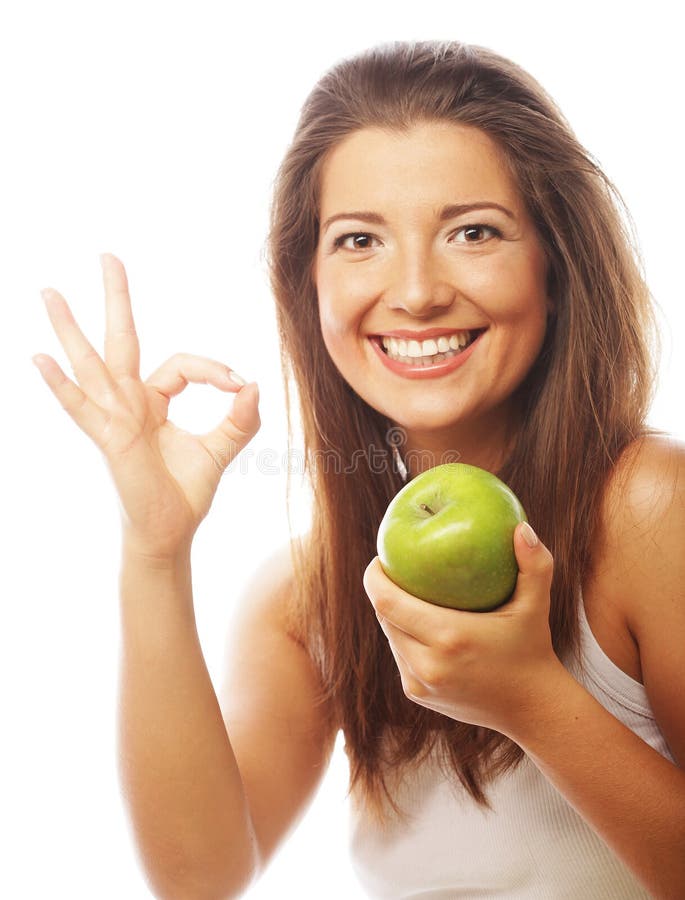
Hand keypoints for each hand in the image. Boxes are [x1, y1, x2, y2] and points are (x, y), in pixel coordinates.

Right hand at [33, 254, 259, 559]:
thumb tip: (254, 384)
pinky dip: (61, 386)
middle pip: (122, 341)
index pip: (182, 365)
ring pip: (93, 364)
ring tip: (49, 291)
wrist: (170, 532)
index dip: (213, 369)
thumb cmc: (186, 492)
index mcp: (154, 401)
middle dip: (116, 299)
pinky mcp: (110, 440)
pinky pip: (82, 409)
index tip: (239, 384)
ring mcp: (115, 419)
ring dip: (71, 328)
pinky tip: (40, 359)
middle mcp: (130, 403)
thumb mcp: (220, 449)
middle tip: (108, 256)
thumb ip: (240, 420)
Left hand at [363, 522, 564, 736]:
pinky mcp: (418, 694)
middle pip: (384, 617)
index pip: (387, 601)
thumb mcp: (536, 606)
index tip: (381, 557)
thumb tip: (522, 528)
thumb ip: (535, 565)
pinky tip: (413, 619)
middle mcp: (428, 664)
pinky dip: (404, 636)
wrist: (532, 709)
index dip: (374, 577)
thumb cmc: (533, 649)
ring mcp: (420, 683)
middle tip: (393, 567)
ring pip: (390, 636)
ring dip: (392, 614)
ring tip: (402, 589)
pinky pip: (400, 656)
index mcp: (449, 637)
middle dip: (382, 590)